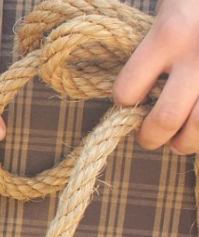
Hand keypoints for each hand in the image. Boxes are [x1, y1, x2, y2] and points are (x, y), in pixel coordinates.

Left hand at [113, 0, 198, 153]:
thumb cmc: (196, 3)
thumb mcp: (171, 12)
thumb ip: (156, 50)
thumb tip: (143, 97)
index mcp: (169, 35)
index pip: (128, 89)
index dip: (124, 102)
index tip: (128, 103)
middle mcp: (197, 55)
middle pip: (166, 118)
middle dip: (151, 136)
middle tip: (149, 137)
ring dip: (185, 142)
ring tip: (179, 142)